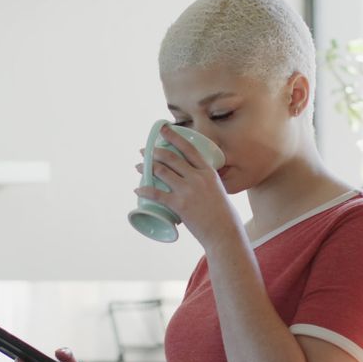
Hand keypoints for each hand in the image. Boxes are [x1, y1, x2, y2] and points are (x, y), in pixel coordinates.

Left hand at [134, 124, 242, 246]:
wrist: (225, 233)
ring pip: (161, 172)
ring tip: (139, 167)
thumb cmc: (224, 215)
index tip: (162, 128)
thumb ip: (206, 182)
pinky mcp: (180, 205)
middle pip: (171, 158)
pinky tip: (137, 190)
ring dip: (147, 167)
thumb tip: (196, 180)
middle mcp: (197, 177)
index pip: (188, 148)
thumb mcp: (218, 190)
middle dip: (154, 152)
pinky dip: (145, 191)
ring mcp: (188, 190)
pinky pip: (157, 194)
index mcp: (208, 171)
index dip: (173, 136)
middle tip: (144, 151)